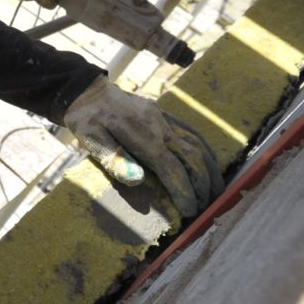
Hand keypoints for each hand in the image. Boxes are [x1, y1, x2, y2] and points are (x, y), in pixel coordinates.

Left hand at [59, 76, 221, 217]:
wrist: (86, 91)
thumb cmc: (86, 119)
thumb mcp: (90, 139)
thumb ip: (113, 158)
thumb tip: (137, 180)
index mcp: (141, 135)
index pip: (171, 168)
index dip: (184, 191)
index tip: (190, 212)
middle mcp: (158, 126)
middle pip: (191, 157)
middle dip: (202, 185)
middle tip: (207, 208)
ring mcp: (163, 118)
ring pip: (197, 144)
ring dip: (210, 169)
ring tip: (218, 192)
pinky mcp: (163, 114)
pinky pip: (191, 132)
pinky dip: (205, 150)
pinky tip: (211, 164)